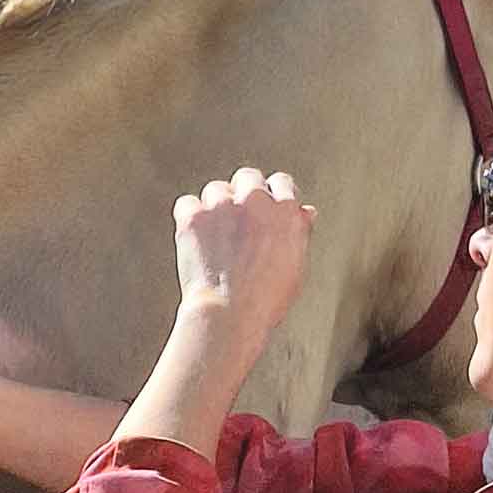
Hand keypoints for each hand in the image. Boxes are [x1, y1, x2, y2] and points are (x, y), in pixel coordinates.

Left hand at [171, 168, 316, 335]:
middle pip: (247, 177)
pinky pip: (188, 202)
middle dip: (243, 193)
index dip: (272, 196)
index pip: (281, 182)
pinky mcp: (194, 215)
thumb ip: (299, 232)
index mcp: (286, 210)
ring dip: (216, 206)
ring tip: (216, 236)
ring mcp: (222, 205)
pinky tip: (196, 236)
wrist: (229, 315)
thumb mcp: (296, 266)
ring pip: (216, 189)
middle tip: (238, 221)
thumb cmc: (267, 299)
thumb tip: (305, 211)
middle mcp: (256, 201)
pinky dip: (190, 216)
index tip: (265, 210)